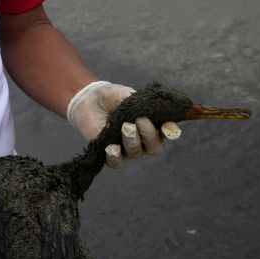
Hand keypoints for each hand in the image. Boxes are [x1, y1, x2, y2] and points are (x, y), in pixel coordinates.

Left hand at [66, 81, 181, 167]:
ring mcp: (127, 149)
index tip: (167, 126)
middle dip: (149, 135)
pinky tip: (111, 147)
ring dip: (132, 140)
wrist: (90, 100)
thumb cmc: (112, 97)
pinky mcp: (110, 155)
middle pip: (155, 148)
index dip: (170, 131)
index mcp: (152, 125)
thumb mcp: (128, 95)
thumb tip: (157, 105)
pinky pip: (116, 162)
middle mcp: (143, 140)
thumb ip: (142, 102)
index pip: (167, 132)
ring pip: (136, 152)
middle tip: (139, 120)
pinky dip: (115, 156)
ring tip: (124, 126)